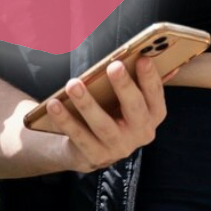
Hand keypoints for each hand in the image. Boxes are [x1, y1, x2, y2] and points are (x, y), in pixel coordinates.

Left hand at [44, 57, 167, 172]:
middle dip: (124, 86)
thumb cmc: (113, 111)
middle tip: (114, 66)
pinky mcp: (97, 156)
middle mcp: (141, 133)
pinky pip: (79, 136)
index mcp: (153, 114)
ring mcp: (119, 147)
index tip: (143, 58)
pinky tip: (54, 104)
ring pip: (102, 124)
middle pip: (134, 108)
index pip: (155, 94)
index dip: (150, 77)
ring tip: (73, 84)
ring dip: (87, 103)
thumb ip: (132, 81)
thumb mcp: (127, 99)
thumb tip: (137, 54)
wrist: (93, 148)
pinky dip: (65, 120)